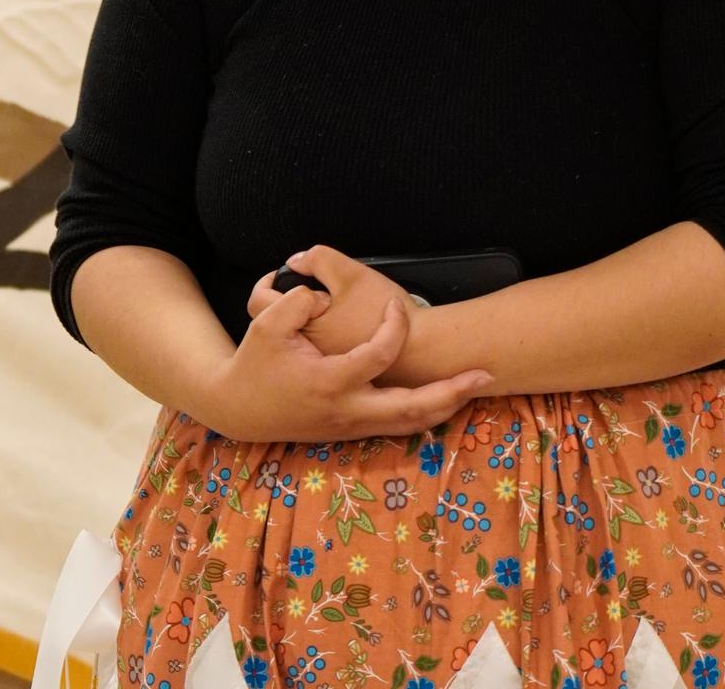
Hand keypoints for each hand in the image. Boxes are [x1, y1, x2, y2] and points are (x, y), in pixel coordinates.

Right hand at [202, 281, 491, 442]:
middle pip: (410, 408)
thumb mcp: (265, 325)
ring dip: (444, 405)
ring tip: (474, 385)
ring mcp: (351, 425)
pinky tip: (445, 398)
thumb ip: (297, 303)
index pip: (378, 354)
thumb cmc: (255, 363)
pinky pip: (397, 425)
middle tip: (484, 373)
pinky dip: (424, 413)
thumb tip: (323, 294)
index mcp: (329, 381)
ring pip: (408, 423)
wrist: (240, 410)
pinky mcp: (352, 431)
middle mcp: (347, 409)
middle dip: (450, 391)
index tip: (397, 305)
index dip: (393, 326)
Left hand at [247, 245, 420, 367]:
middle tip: (286, 296)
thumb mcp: (352, 274)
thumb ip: (319, 260)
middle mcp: (300, 355)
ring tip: (309, 313)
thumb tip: (296, 262)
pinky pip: (305, 362)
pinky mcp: (330, 383)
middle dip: (272, 310)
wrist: (419, 353)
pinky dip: (309, 348)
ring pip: (284, 347)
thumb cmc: (384, 315)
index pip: (259, 303)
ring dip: (290, 330)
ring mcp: (314, 372)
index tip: (285, 272)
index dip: (269, 281)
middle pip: (266, 328)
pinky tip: (328, 334)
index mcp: (300, 328)